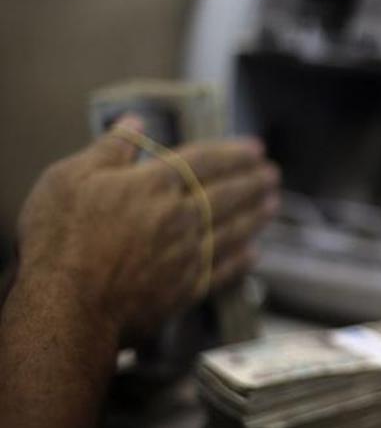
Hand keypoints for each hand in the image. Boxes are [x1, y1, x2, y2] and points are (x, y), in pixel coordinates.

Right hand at [13, 116, 279, 344]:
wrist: (67, 306)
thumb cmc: (60, 238)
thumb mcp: (70, 178)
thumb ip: (109, 149)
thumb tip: (135, 122)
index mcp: (154, 185)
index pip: (204, 161)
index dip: (232, 152)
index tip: (256, 149)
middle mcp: (179, 217)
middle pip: (226, 195)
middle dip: (252, 182)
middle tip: (272, 174)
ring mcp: (186, 255)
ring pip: (232, 230)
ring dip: (255, 216)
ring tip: (273, 204)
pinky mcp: (185, 290)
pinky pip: (222, 271)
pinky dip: (240, 261)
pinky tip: (254, 254)